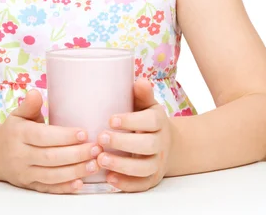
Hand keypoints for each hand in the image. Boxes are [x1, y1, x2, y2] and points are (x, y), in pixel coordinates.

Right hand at [0, 89, 102, 193]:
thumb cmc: (13, 131)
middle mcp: (20, 155)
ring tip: (94, 165)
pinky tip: (80, 183)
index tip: (84, 133)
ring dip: (74, 171)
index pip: (43, 136)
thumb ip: (29, 105)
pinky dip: (64, 188)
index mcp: (19, 134)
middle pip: (50, 157)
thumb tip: (35, 93)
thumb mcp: (18, 114)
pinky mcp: (29, 185)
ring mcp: (24, 173)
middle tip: (96, 149)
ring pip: (51, 175)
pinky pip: (48, 189)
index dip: (64, 136)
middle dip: (75, 154)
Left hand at [96, 77, 171, 192]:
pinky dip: (126, 184)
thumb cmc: (146, 118)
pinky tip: (109, 178)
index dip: (131, 121)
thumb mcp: (146, 104)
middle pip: (147, 145)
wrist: (164, 142)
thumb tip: (139, 80)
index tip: (110, 120)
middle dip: (123, 143)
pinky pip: (142, 184)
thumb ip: (142, 94)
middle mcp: (161, 142)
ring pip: (144, 167)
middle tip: (101, 138)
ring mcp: (158, 162)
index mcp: (159, 121)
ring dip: (122, 165)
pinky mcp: (152, 178)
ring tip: (100, 159)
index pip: (150, 121)